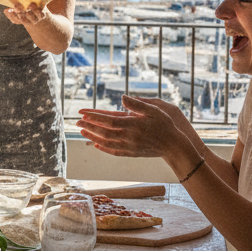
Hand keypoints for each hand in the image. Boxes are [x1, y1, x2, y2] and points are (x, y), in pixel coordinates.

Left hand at [3, 0, 51, 25]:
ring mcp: (26, 21)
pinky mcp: (19, 21)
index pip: (40, 15)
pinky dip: (10, 16)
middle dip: (25, 13)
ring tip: (11, 9)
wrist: (34, 16)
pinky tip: (6, 10)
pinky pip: (14, 20)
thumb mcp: (43, 3)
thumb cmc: (39, 6)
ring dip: (16, 15)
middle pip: (30, 18)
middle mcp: (34, 20)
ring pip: (21, 20)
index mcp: (41, 15)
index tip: (31, 4)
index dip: (36, 10)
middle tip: (19, 6)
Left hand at [76, 95, 195, 160]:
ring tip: (82, 132)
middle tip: (76, 122)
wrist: (175, 146)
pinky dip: (104, 149)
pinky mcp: (132, 153)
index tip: (82, 113)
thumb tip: (122, 97)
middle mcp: (128, 137)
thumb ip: (137, 104)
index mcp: (132, 125)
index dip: (93, 116)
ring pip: (106, 142)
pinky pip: (114, 152)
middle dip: (89, 126)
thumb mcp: (155, 110)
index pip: (108, 119)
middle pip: (103, 132)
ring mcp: (129, 147)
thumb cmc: (166, 125)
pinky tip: (96, 146)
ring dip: (93, 137)